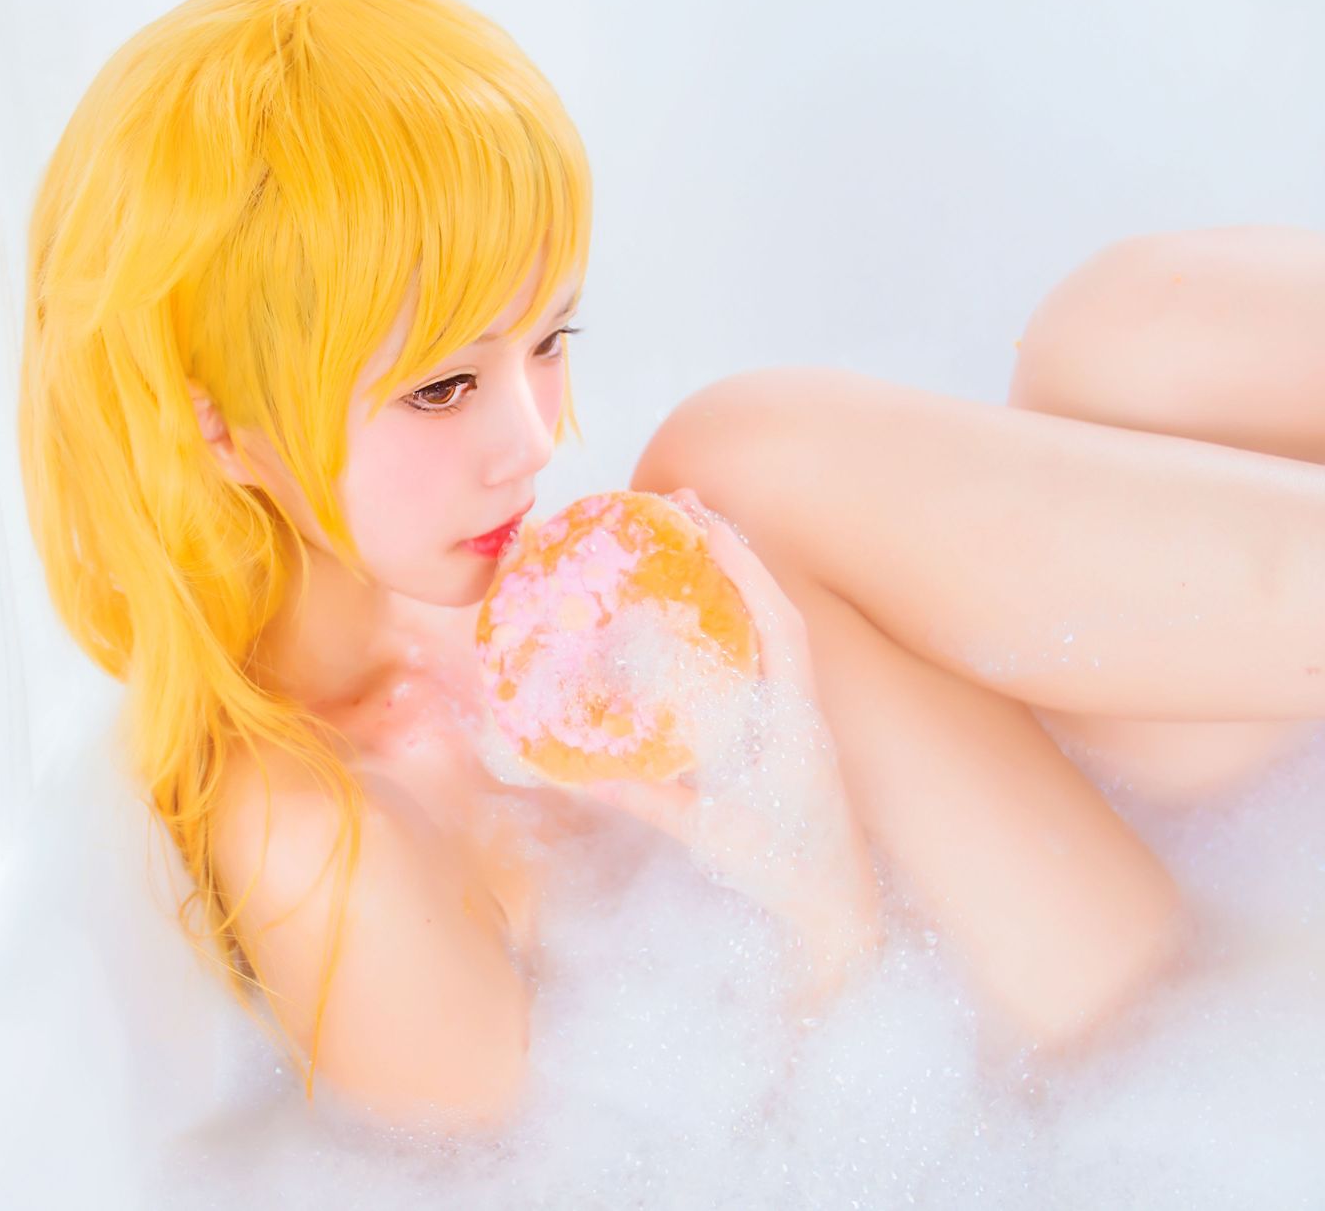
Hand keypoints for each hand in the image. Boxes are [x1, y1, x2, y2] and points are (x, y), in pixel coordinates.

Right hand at [583, 488, 882, 1004]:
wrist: (844, 917)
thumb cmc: (790, 879)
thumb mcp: (713, 838)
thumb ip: (648, 802)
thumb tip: (578, 775)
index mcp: (795, 719)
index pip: (777, 622)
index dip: (744, 567)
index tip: (704, 520)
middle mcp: (804, 706)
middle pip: (778, 607)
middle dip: (735, 552)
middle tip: (684, 506)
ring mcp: (801, 717)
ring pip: (778, 627)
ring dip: (740, 579)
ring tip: (693, 540)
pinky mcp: (792, 732)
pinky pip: (769, 656)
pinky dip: (740, 618)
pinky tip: (704, 612)